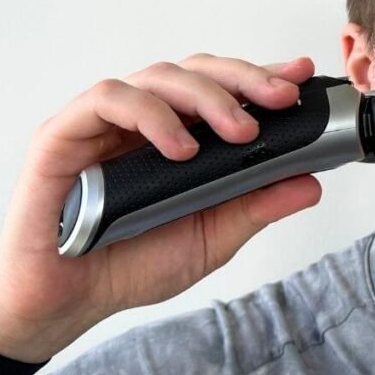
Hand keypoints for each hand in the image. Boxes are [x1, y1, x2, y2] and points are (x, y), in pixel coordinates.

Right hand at [0, 54, 321, 362]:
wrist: (66, 303)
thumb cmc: (131, 264)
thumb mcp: (212, 238)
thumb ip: (257, 207)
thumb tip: (310, 183)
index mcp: (180, 136)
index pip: (223, 90)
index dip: (261, 76)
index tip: (301, 77)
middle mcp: (145, 121)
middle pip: (197, 71)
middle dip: (245, 79)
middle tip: (280, 99)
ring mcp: (104, 123)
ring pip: (159, 76)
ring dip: (207, 97)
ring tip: (239, 133)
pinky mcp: (65, 133)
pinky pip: (109, 99)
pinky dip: (151, 115)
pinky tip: (181, 148)